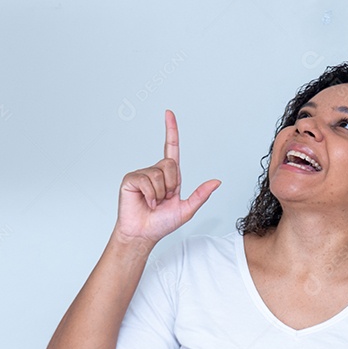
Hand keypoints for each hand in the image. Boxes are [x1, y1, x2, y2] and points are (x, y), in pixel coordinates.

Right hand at [114, 109, 220, 245]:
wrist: (143, 234)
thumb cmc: (161, 223)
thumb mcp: (186, 209)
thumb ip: (201, 195)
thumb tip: (216, 182)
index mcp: (170, 176)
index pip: (171, 147)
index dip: (171, 130)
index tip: (169, 113)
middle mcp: (156, 172)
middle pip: (171, 164)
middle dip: (171, 185)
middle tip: (164, 199)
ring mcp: (142, 174)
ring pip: (159, 174)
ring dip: (159, 194)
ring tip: (153, 203)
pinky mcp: (131, 179)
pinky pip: (146, 181)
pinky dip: (149, 195)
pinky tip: (146, 202)